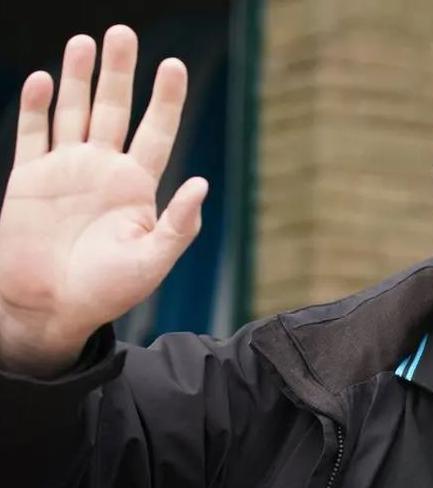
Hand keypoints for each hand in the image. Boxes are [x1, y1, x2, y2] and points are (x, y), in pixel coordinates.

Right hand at [0, 25, 207, 376]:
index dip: (165, 99)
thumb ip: (179, 225)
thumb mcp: (152, 261)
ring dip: (77, 77)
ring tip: (85, 41)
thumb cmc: (107, 291)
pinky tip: (44, 79)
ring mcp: (64, 171)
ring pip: (73, 112)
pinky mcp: (28, 179)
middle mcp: (102, 170)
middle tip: (122, 32)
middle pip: (113, 109)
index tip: (174, 64)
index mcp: (136, 186)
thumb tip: (202, 184)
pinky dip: (37, 107)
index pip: (156, 131)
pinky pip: (32, 134)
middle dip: (118, 72)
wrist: (50, 309)